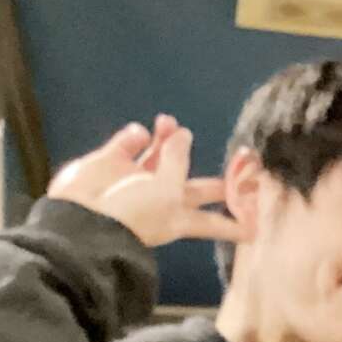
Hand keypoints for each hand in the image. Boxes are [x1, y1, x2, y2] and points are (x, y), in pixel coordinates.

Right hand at [47, 116, 243, 249]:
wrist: (80, 218)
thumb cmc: (133, 213)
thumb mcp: (166, 191)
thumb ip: (177, 160)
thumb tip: (183, 133)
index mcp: (180, 216)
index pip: (217, 219)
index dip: (238, 217)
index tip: (261, 216)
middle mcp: (161, 198)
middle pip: (196, 182)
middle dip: (214, 173)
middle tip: (245, 155)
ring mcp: (134, 179)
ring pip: (160, 154)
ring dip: (168, 137)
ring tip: (169, 122)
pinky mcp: (109, 163)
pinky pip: (128, 143)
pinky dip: (136, 135)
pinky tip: (140, 133)